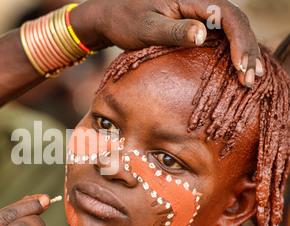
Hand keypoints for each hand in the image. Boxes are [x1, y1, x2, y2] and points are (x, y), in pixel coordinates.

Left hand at [72, 0, 260, 86]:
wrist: (112, 16)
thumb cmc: (126, 20)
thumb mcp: (147, 27)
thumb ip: (173, 30)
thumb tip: (203, 35)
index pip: (228, 15)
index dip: (239, 40)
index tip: (241, 66)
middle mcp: (201, 3)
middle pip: (237, 23)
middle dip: (248, 50)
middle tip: (251, 79)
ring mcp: (200, 14)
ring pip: (233, 30)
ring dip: (245, 53)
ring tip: (251, 78)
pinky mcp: (196, 25)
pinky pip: (222, 37)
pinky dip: (232, 54)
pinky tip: (238, 70)